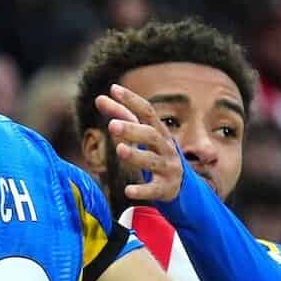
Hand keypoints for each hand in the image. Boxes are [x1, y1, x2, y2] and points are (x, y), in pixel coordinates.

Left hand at [99, 83, 185, 203]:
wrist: (180, 185)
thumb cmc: (155, 153)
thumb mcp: (141, 135)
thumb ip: (121, 117)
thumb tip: (100, 97)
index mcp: (159, 132)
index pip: (147, 112)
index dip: (132, 100)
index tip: (114, 89)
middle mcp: (166, 147)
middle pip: (151, 136)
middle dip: (133, 130)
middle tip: (112, 125)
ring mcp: (168, 168)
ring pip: (153, 161)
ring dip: (136, 155)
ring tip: (119, 150)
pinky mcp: (165, 188)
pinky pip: (154, 189)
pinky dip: (142, 190)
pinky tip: (128, 191)